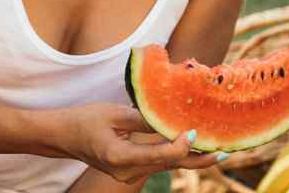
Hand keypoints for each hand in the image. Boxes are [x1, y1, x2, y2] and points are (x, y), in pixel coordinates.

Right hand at [57, 104, 226, 183]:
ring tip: (216, 149)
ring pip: (166, 166)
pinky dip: (175, 155)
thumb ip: (144, 118)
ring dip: (190, 157)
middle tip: (225, 151)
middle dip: (198, 159)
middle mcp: (126, 172)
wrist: (63, 136)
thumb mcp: (114, 113)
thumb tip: (173, 116)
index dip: (182, 145)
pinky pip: (157, 163)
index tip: (196, 131)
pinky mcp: (131, 171)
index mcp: (120, 157)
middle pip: (169, 166)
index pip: (160, 155)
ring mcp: (128, 175)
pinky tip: (192, 147)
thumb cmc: (85, 119)